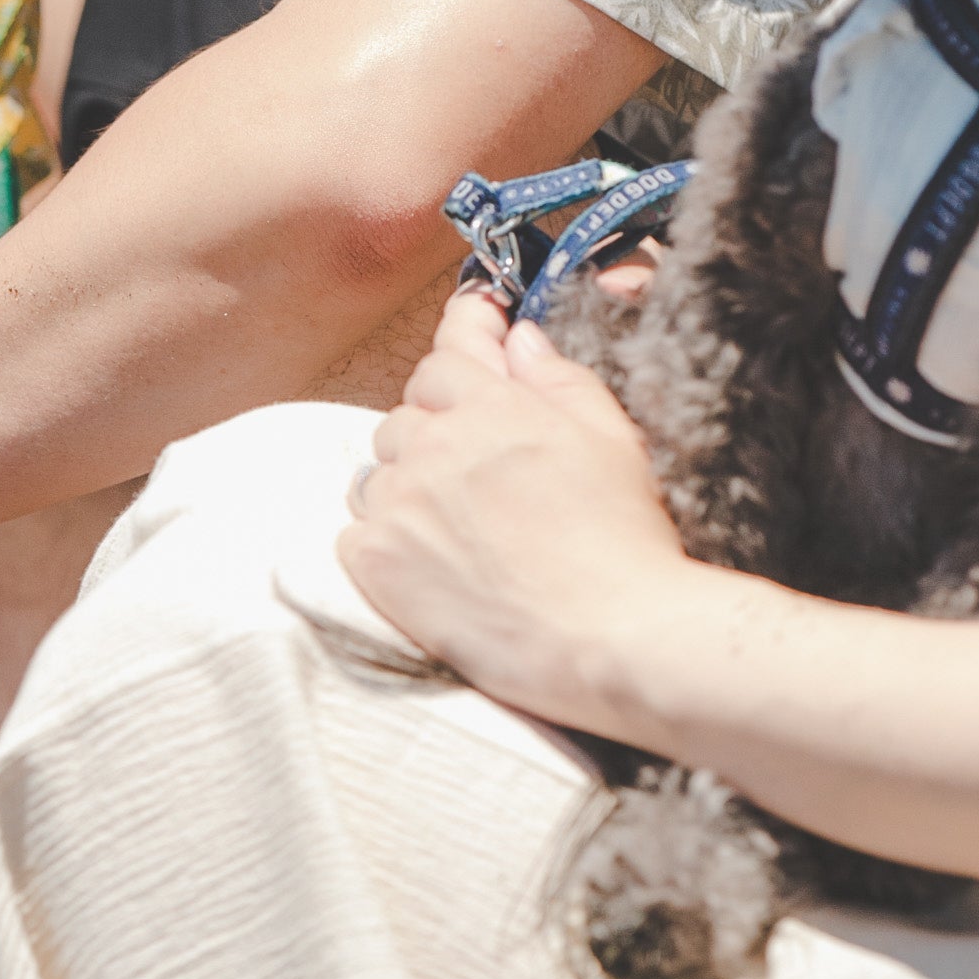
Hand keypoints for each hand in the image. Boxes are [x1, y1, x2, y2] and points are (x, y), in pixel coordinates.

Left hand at [334, 291, 703, 733]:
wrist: (608, 639)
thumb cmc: (622, 543)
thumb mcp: (612, 439)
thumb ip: (558, 378)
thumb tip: (517, 338)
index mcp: (493, 407)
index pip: (445, 357)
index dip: (459, 355)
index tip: (468, 345)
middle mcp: (435, 446)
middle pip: (405, 417)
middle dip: (436, 435)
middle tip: (481, 480)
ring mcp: (400, 503)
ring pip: (375, 474)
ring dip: (406, 490)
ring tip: (460, 531)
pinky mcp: (376, 561)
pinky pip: (355, 532)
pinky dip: (383, 543)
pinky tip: (431, 566)